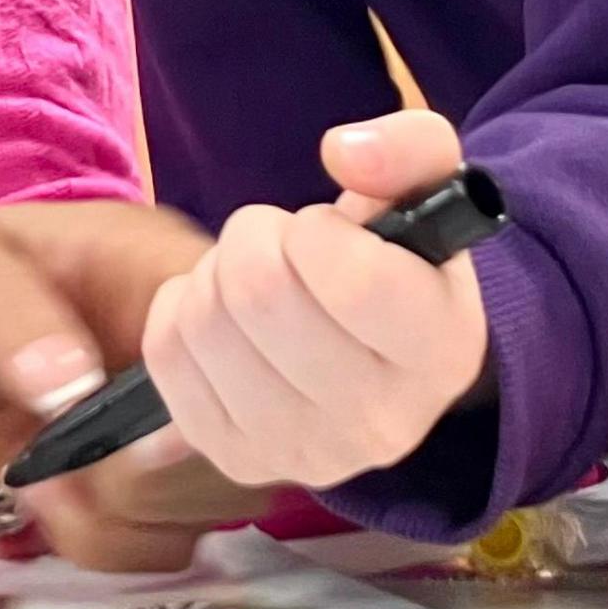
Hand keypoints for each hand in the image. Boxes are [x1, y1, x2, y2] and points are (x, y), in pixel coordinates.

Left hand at [0, 200, 280, 570]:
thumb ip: (5, 312)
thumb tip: (72, 384)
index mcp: (175, 275)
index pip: (256, 341)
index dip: (200, 396)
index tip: (114, 423)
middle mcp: (207, 353)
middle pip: (255, 438)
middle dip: (149, 473)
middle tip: (59, 456)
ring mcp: (189, 423)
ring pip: (221, 500)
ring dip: (124, 513)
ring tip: (45, 473)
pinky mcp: (159, 484)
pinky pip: (174, 542)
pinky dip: (109, 542)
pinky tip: (53, 500)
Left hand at [141, 111, 488, 490]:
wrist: (376, 358)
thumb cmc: (399, 265)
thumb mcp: (426, 193)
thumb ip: (409, 147)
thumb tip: (345, 151)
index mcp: (441, 353)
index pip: (353, 279)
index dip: (318, 231)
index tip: (324, 229)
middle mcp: (379, 424)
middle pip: (260, 293)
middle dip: (256, 240)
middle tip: (281, 247)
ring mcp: (304, 455)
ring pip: (206, 323)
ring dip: (215, 276)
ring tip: (256, 284)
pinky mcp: (238, 461)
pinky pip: (166, 356)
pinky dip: (180, 313)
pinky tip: (225, 321)